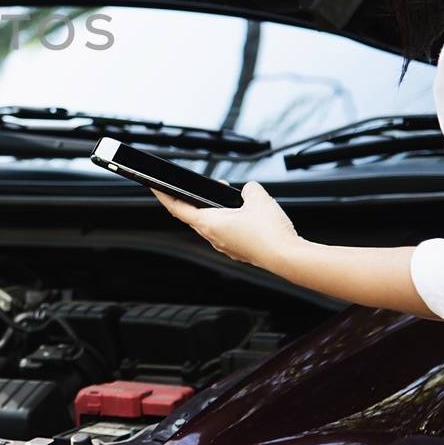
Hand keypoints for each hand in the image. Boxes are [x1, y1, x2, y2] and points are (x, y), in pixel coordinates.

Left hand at [151, 181, 300, 269]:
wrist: (287, 257)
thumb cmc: (269, 232)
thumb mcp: (258, 197)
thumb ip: (249, 188)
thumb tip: (248, 191)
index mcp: (210, 223)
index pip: (178, 208)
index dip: (165, 196)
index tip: (156, 188)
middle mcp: (213, 237)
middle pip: (194, 216)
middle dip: (196, 199)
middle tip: (203, 186)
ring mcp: (226, 246)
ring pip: (212, 225)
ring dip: (214, 211)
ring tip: (227, 197)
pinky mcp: (239, 251)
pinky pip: (227, 233)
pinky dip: (228, 221)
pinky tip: (242, 215)